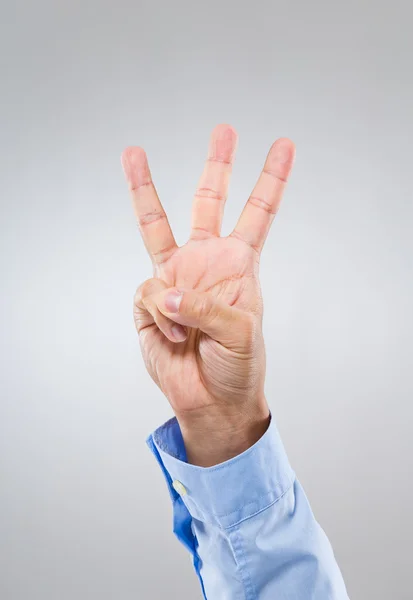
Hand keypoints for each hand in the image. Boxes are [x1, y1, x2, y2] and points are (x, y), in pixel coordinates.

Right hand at [121, 125, 294, 465]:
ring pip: (154, 226)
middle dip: (216, 166)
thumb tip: (165, 291)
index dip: (271, 180)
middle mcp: (205, 262)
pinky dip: (161, 317)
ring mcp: (173, 278)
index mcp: (238, 265)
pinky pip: (149, 296)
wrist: (211, 399)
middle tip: (224, 130)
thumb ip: (205, 307)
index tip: (285, 145)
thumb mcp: (241, 332)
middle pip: (208, 203)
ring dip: (143, 189)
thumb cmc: (238, 365)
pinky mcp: (148, 302)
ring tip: (133, 153)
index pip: (258, 214)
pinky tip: (174, 336)